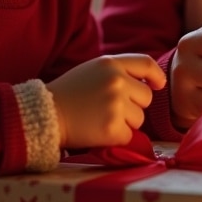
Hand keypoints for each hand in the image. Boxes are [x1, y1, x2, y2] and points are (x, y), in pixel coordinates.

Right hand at [47, 53, 165, 149]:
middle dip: (134, 105)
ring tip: (101, 119)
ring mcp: (115, 105)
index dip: (156, 75)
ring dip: (126, 123)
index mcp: (110, 64)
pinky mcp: (112, 128)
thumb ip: (117, 72)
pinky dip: (117, 137)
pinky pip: (129, 136)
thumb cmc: (67, 93)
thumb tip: (150, 84)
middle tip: (110, 109)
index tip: (157, 85)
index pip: (146, 64)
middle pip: (146, 97)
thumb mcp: (91, 70)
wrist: (43, 115)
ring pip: (139, 118)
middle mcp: (116, 81)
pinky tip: (98, 132)